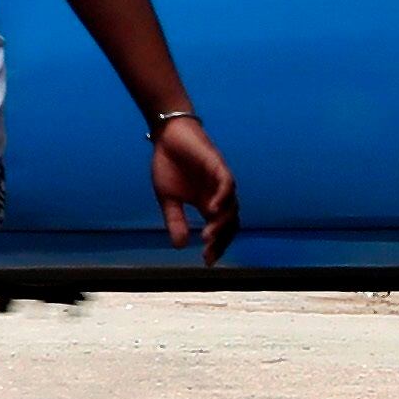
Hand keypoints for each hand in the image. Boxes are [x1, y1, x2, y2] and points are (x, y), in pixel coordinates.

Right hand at [151, 113, 236, 265]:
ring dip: (222, 224)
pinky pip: (227, 185)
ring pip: (232, 207)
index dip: (216, 247)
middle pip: (230, 223)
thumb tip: (180, 246)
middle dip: (221, 240)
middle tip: (208, 253)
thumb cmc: (169, 164)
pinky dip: (223, 198)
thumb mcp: (168, 199)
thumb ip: (175, 221)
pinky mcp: (218, 166)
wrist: (167, 136)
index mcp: (208, 204)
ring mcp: (220, 181)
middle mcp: (218, 196)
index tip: (206, 262)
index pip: (220, 231)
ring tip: (207, 236)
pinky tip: (212, 210)